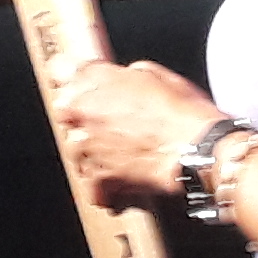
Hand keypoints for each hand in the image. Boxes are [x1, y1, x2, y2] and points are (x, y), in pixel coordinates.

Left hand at [49, 57, 225, 206]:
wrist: (199, 149)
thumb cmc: (183, 111)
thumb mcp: (153, 73)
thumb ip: (122, 76)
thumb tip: (121, 81)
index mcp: (90, 79)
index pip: (58, 69)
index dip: (71, 78)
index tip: (78, 85)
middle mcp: (80, 111)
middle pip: (67, 115)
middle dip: (86, 120)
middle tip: (113, 127)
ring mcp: (85, 146)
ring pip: (77, 151)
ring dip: (95, 154)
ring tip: (123, 157)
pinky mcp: (98, 178)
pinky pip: (93, 186)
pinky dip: (107, 188)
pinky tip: (124, 184)